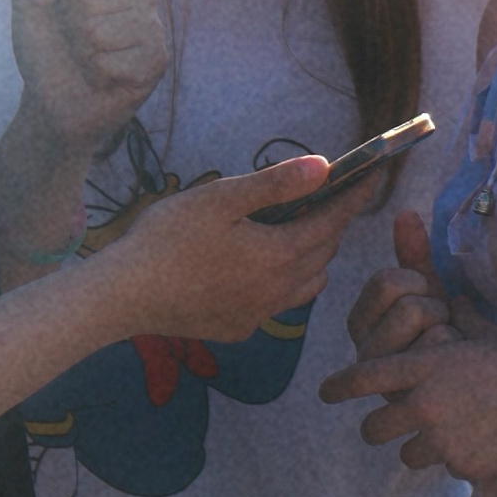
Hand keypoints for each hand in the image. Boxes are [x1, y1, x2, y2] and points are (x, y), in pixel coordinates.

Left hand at [11, 0, 167, 153]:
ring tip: (90, 58)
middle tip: (76, 40)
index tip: (60, 9)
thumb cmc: (48, 45)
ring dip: (82, 54)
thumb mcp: (27, 3)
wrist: (55, 96)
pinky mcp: (157, 59)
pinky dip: (96, 75)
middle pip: (87, 1)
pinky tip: (104, 77)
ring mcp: (153, 24)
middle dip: (69, 28)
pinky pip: (110, 64)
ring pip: (98, 34)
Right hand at [99, 159, 349, 344]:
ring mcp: (258, 315)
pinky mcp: (238, 329)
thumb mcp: (220, 199)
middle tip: (328, 199)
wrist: (123, 296)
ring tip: (299, 232)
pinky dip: (283, 283)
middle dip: (331, 224)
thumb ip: (275, 185)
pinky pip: (277, 304)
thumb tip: (324, 168)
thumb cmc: (167, 239)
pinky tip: (260, 270)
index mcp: (278, 255)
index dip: (353, 198)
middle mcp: (278, 290)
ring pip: (306, 284)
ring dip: (312, 257)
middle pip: (322, 253)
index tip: (373, 177)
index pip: (331, 222)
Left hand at [325, 314, 496, 480]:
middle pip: (373, 429)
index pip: (365, 377)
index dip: (340, 386)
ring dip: (418, 448)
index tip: (324, 393)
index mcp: (424, 366)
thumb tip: (447, 293)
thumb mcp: (485, 328)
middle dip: (377, 427)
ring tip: (444, 436)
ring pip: (406, 455)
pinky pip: (446, 468)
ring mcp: (441, 440)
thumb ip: (455, 313)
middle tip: (387, 427)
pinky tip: (482, 444)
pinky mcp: (463, 466)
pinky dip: (457, 460)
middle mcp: (424, 405)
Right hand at [342, 211, 455, 364]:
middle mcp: (364, 352)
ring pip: (422, 324)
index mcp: (361, 321)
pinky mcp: (406, 394)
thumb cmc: (441, 330)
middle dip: (434, 308)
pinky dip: (454, 347)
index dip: (416, 282)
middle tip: (438, 325)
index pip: (387, 282)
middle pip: (408, 305)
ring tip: (444, 343)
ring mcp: (383, 379)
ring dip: (445, 327)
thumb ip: (413, 255)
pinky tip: (452, 365)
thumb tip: (406, 212)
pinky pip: (439, 348)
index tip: (424, 297)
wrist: (469, 377)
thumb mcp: (427, 291)